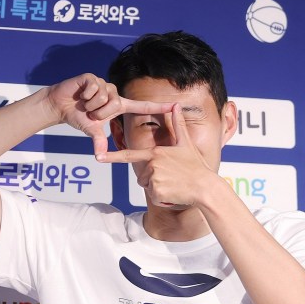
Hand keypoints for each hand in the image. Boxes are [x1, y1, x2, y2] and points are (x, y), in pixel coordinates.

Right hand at [43, 74, 172, 155]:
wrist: (60, 105)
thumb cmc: (78, 117)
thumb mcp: (90, 130)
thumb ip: (98, 141)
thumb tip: (99, 157)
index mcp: (118, 105)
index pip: (142, 106)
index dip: (158, 107)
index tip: (175, 106)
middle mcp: (114, 93)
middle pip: (115, 103)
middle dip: (99, 112)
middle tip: (90, 113)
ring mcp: (104, 84)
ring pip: (104, 96)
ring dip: (91, 104)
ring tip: (84, 103)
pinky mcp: (93, 78)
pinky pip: (94, 88)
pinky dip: (85, 95)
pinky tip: (80, 94)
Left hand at [97, 104, 215, 207]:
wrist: (205, 187)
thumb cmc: (196, 166)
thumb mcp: (186, 143)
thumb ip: (177, 125)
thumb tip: (175, 105)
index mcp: (155, 153)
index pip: (129, 155)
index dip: (112, 157)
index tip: (99, 157)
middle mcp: (152, 164)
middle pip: (141, 176)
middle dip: (153, 179)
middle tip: (171, 177)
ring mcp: (153, 178)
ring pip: (146, 186)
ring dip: (157, 188)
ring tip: (173, 184)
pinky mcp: (156, 191)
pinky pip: (153, 197)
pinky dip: (161, 198)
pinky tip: (173, 193)